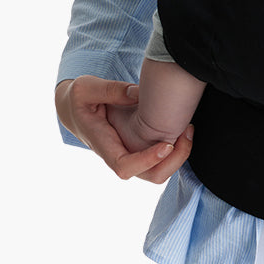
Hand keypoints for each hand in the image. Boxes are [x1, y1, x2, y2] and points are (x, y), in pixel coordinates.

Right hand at [55, 76, 191, 183]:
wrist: (75, 108)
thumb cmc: (79, 98)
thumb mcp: (86, 88)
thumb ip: (111, 90)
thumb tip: (138, 94)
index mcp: (103, 143)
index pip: (124, 166)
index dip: (146, 161)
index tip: (166, 145)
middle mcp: (118, 153)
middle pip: (148, 175)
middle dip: (172, 161)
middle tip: (187, 133)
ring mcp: (130, 152)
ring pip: (157, 171)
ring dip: (178, 156)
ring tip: (189, 130)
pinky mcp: (138, 146)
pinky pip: (159, 158)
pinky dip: (175, 148)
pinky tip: (183, 127)